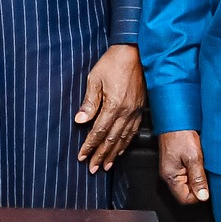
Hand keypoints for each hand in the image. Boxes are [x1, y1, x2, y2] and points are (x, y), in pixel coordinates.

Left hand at [75, 44, 146, 173]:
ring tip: (106, 165)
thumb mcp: (95, 78)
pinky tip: (121, 150)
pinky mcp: (140, 109)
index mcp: (114, 105)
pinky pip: (133, 132)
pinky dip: (126, 144)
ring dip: (113, 154)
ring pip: (123, 139)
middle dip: (100, 156)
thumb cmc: (113, 62)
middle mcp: (126, 112)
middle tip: (93, 169)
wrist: (135, 52)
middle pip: (111, 140)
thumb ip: (89, 102)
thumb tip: (80, 120)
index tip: (82, 156)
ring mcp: (135, 112)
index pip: (98, 132)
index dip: (89, 146)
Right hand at [159, 130, 210, 204]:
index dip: (198, 195)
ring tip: (202, 164)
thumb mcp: (193, 157)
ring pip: (188, 182)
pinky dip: (195, 170)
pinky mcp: (176, 162)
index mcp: (171, 177)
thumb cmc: (180, 134)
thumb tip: (203, 196)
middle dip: (199, 185)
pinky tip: (199, 161)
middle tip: (205, 171)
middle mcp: (169, 175)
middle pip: (186, 192)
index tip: (206, 186)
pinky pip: (187, 173)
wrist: (175, 118)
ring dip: (198, 177)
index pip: (185, 199)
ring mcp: (172, 169)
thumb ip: (198, 178)